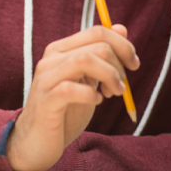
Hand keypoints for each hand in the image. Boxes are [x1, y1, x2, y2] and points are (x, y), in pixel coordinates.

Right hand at [5, 24, 138, 170]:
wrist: (36, 142)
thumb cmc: (65, 111)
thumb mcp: (88, 80)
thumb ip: (101, 56)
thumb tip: (121, 28)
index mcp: (61, 49)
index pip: (97, 31)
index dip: (122, 45)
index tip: (133, 64)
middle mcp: (51, 58)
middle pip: (96, 45)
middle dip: (119, 65)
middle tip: (121, 87)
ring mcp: (46, 78)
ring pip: (85, 60)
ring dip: (109, 76)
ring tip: (113, 93)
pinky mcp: (46, 101)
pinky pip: (71, 88)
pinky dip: (91, 94)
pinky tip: (96, 102)